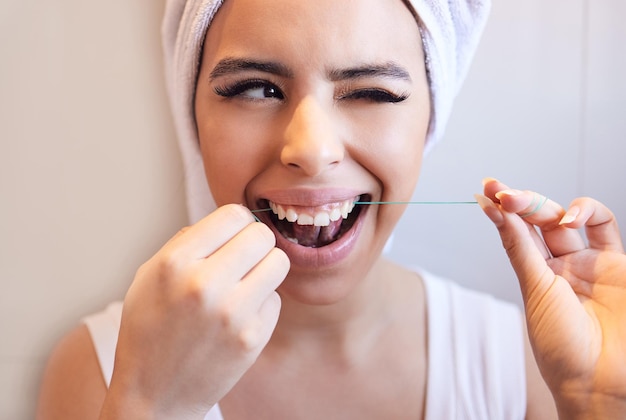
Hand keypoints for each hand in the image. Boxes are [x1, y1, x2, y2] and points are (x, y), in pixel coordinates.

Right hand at [100, 204, 289, 418]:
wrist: (155, 395)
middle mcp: (203, 284)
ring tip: (246, 282)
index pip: (233, 214)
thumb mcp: (149, 276)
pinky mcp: (252, 338)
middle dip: (255, 243)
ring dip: (265, 268)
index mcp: (174, 263)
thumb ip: (186, 243)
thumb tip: (229, 221)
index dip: (237, 223)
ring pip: (278, 262)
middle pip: (261, 235)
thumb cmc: (151, 331)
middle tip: (243, 259)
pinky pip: (275, 299)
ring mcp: (231, 313)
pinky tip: (241, 315)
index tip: (233, 235)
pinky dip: (262, 303)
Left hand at [477, 178, 625, 418]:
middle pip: (540, 220)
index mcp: (537, 275)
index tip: (484, 191)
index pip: (517, 232)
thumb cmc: (562, 345)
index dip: (502, 210)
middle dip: (520, 202)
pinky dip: (585, 211)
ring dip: (546, 204)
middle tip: (501, 192)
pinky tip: (567, 217)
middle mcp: (562, 266)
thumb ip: (520, 248)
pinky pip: (604, 226)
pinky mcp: (618, 263)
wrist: (600, 379)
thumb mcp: (534, 291)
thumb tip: (495, 210)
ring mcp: (589, 262)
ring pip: (568, 217)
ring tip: (524, 203)